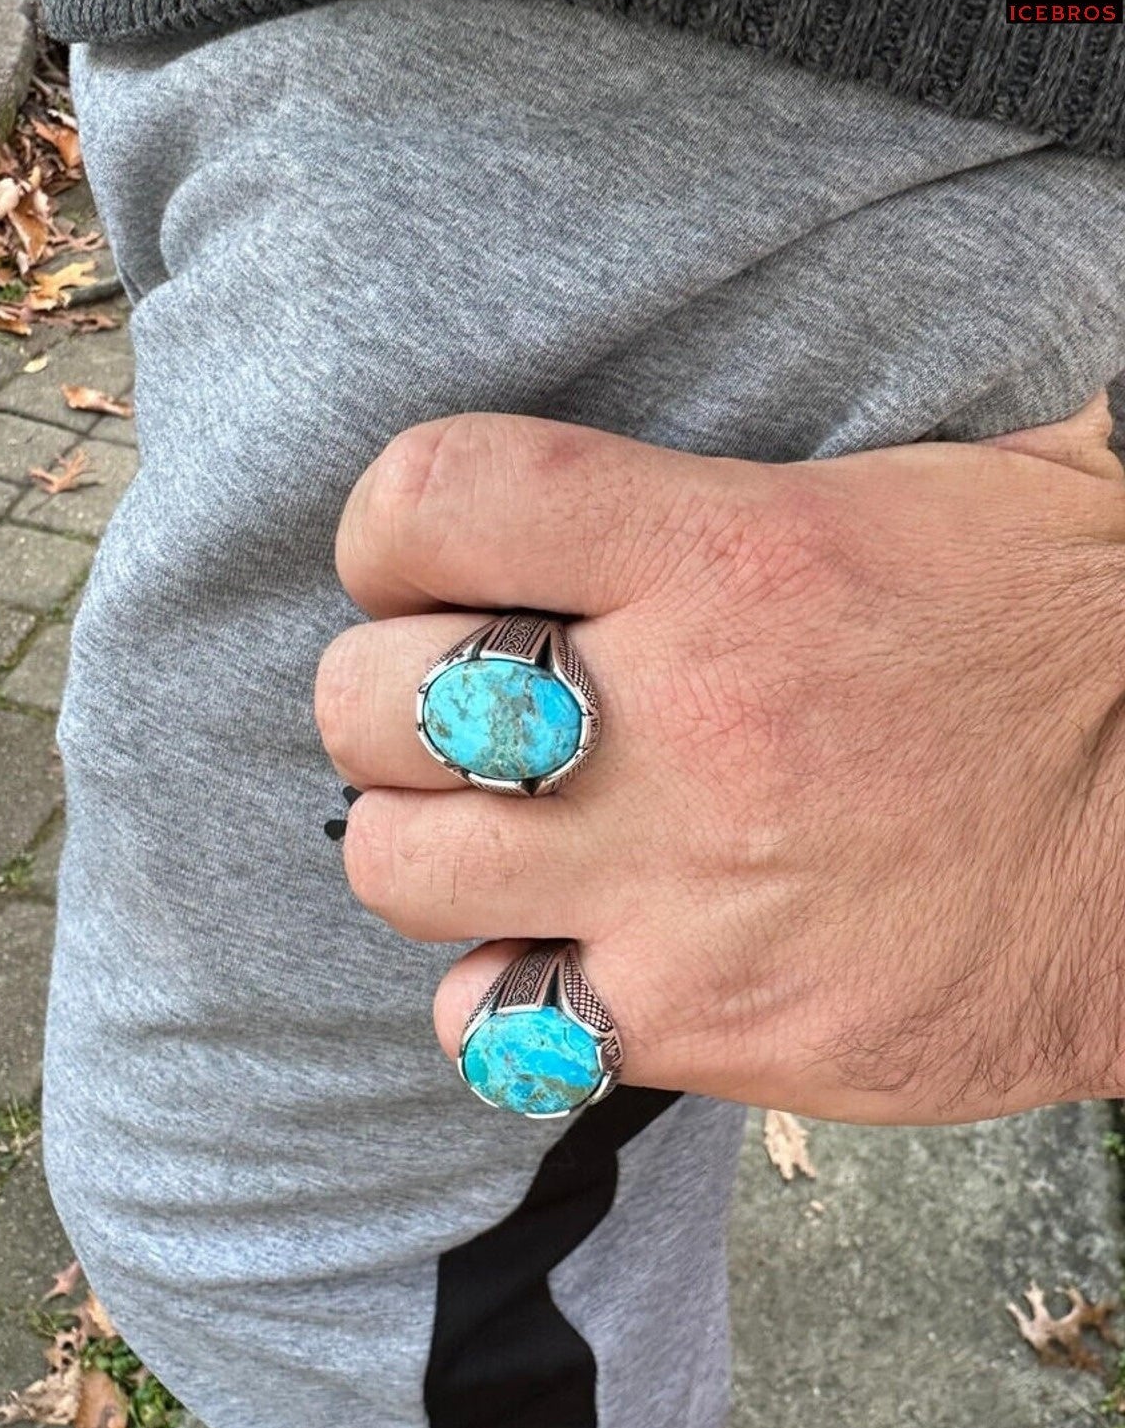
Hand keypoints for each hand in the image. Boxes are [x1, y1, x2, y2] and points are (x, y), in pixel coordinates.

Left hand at [316, 396, 1124, 1122]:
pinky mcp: (713, 1023)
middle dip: (382, 708)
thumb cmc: (1064, 640)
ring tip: (504, 838)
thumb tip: (683, 399)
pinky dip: (498, 1000)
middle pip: (371, 705)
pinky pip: (494, 1028)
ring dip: (426, 849)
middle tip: (456, 718)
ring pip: (400, 868)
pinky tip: (566, 960)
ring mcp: (686, 885)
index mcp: (727, 547)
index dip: (389, 532)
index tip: (423, 564)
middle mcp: (683, 716)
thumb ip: (752, 467)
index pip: (433, 500)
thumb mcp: (934, 485)